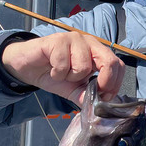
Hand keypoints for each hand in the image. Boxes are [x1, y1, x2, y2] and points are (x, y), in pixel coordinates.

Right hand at [1, 31, 124, 104]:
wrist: (27, 67)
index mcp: (97, 52)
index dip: (114, 83)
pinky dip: (56, 73)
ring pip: (84, 66)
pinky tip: (51, 69)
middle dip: (103, 81)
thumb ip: (88, 95)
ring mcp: (74, 39)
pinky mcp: (57, 40)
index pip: (118, 65)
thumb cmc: (54, 74)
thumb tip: (102, 106)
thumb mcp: (74, 89)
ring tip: (61, 73)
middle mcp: (89, 43)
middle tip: (89, 89)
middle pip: (109, 60)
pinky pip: (64, 64)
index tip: (104, 96)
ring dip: (71, 76)